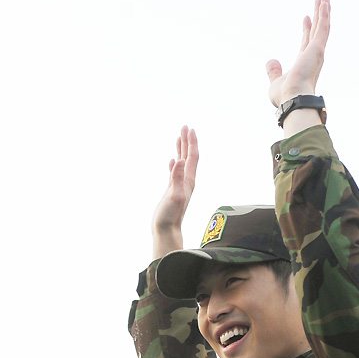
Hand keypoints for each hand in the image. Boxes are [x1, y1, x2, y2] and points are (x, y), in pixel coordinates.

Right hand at [152, 125, 198, 258]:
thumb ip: (176, 179)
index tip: (189, 128)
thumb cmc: (170, 216)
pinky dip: (174, 164)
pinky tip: (172, 160)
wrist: (167, 230)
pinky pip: (174, 173)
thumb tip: (178, 161)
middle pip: (189, 157)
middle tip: (185, 126)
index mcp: (188, 180)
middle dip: (187, 141)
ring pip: (182, 163)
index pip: (192, 157)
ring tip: (179, 138)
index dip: (191, 142)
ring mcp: (179, 186)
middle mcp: (186, 182)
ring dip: (181, 150)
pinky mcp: (172, 191)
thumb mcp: (174, 196)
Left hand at [266, 0, 329, 107]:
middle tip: (321, 1)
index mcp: (304, 65)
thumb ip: (274, 71)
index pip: (306, 42)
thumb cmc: (285, 96)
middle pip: (316, 31)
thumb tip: (271, 61)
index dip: (306, 29)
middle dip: (318, 16)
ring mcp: (316, 53)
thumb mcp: (275, 82)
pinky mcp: (318, 49)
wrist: (293, 99)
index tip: (306, 17)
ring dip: (324, 11)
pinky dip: (325, 15)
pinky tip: (325, 3)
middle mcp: (312, 58)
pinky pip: (323, 28)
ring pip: (322, 27)